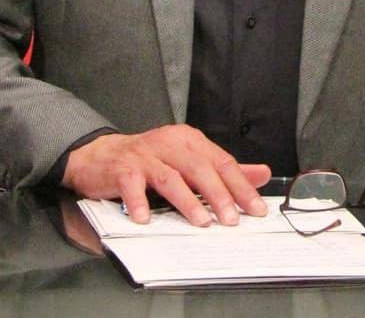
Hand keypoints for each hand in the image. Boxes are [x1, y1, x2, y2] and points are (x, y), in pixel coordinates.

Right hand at [62, 125, 270, 226]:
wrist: (103, 155)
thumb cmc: (150, 160)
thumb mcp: (188, 160)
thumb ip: (223, 169)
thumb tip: (261, 174)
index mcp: (189, 141)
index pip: (221, 162)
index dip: (240, 185)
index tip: (256, 208)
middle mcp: (170, 143)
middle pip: (199, 168)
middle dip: (219, 195)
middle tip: (232, 219)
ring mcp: (146, 155)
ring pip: (171, 177)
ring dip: (187, 202)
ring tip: (201, 222)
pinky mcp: (123, 169)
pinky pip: (132, 185)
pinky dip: (139, 202)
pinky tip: (145, 219)